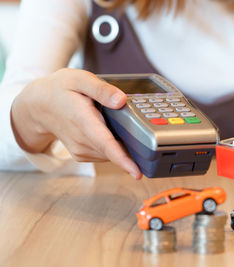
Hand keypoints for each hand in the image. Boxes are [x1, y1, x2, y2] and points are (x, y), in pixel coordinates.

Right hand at [11, 68, 141, 178]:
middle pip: (113, 151)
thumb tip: (121, 100)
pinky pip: (106, 154)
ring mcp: (81, 150)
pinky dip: (113, 146)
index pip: (105, 144)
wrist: (38, 106)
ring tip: (115, 122)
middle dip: (132, 148)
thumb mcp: (80, 79)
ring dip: (122, 144)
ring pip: (111, 153)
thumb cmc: (60, 90)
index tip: (136, 172)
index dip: (122, 159)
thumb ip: (101, 89)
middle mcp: (81, 140)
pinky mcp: (82, 155)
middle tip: (138, 133)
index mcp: (83, 120)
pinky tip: (108, 130)